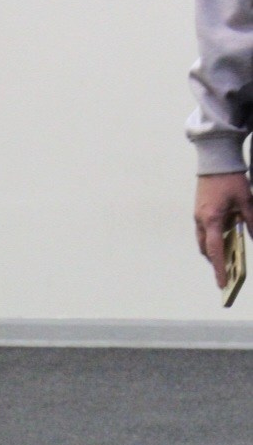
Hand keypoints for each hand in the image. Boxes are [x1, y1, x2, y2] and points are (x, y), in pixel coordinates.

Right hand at [194, 172, 252, 287]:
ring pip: (203, 241)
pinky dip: (213, 237)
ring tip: (227, 254)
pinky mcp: (199, 211)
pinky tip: (226, 234)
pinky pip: (204, 230)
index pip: (215, 250)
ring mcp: (198, 216)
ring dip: (213, 249)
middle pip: (206, 249)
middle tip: (226, 271)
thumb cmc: (230, 178)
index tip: (222, 284)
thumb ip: (251, 220)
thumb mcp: (246, 200)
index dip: (219, 269)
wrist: (215, 160)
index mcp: (213, 220)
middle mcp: (201, 221)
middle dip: (215, 261)